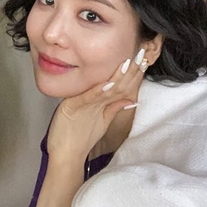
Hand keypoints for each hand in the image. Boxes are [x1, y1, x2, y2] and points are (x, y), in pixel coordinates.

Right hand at [33, 51, 145, 206]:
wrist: (63, 153)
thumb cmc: (77, 137)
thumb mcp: (99, 121)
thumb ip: (112, 108)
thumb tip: (130, 99)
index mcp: (95, 98)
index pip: (117, 82)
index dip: (131, 71)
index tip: (144, 59)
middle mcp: (88, 96)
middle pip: (112, 81)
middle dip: (127, 68)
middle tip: (140, 53)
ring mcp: (80, 101)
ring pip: (102, 86)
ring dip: (116, 75)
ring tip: (129, 62)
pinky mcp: (72, 107)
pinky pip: (87, 98)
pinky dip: (99, 90)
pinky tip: (109, 83)